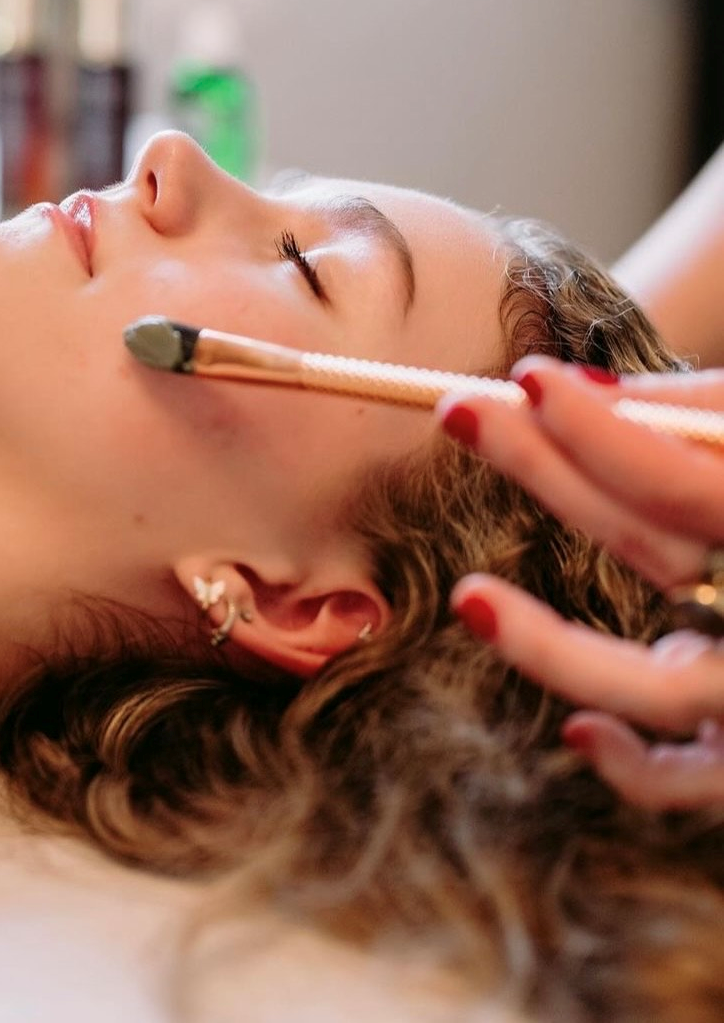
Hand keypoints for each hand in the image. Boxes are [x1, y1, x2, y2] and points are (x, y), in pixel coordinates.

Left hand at [439, 359, 723, 809]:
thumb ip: (706, 413)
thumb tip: (577, 389)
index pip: (687, 484)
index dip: (607, 433)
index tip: (531, 376)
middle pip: (657, 549)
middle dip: (554, 472)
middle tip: (460, 409)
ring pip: (668, 689)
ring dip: (559, 649)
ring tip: (466, 598)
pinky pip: (697, 783)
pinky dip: (640, 768)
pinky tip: (584, 733)